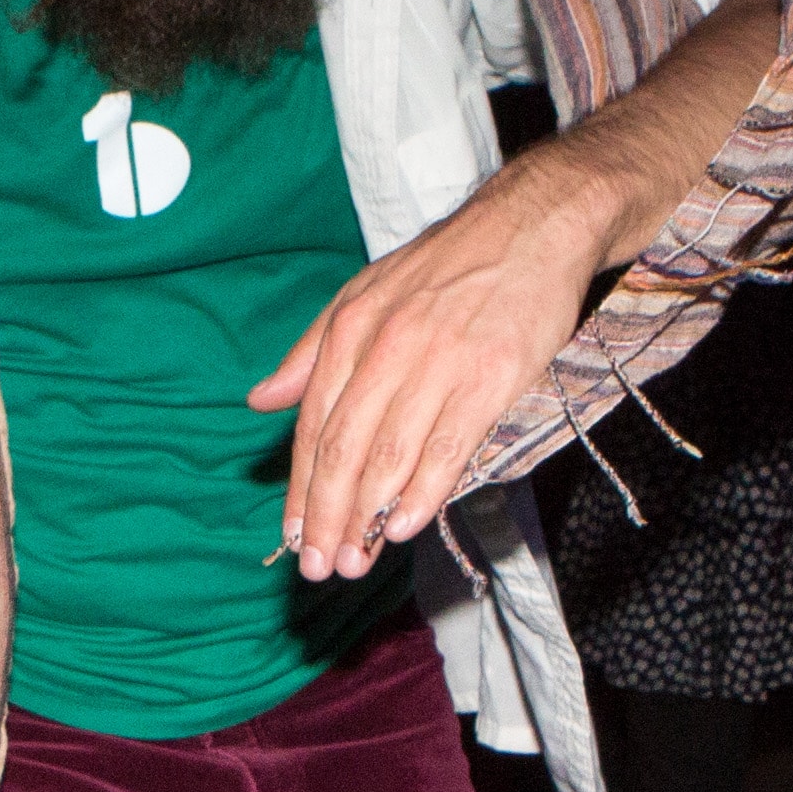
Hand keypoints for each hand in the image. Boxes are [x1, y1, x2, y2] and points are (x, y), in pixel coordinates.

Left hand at [249, 154, 604, 575]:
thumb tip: (260, 401)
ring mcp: (440, 362)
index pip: (314, 423)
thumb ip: (311, 353)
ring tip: (356, 560)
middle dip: (327, 514)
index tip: (293, 536)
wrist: (532, 225)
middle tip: (320, 566)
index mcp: (350, 328)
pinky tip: (404, 524)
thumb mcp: (364, 293)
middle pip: (345, 447)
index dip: (302, 487)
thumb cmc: (447, 266)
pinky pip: (448, 444)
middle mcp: (387, 346)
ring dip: (368, 515)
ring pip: (390, 453)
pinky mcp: (490, 375)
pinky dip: (423, 490)